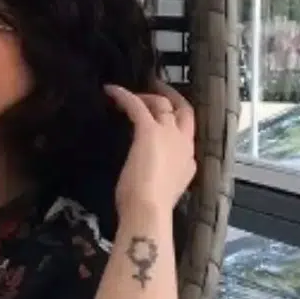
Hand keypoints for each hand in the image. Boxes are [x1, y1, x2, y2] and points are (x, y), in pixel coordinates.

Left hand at [105, 80, 195, 217]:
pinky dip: (125, 95)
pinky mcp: (149, 130)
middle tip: (159, 89)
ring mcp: (169, 135)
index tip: (164, 122)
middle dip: (173, 98)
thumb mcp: (163, 191)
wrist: (149, 209)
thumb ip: (162, 179)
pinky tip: (111, 90)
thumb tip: (151, 176)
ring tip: (133, 92)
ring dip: (148, 96)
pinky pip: (137, 105)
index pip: (187, 137)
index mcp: (188, 162)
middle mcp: (184, 144)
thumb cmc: (150, 208)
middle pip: (184, 111)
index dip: (176, 127)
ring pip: (163, 104)